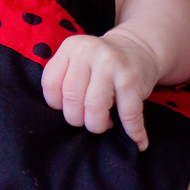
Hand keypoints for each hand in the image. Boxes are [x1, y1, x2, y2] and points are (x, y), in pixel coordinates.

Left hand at [40, 30, 160, 150]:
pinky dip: (133, 131)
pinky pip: (129, 114)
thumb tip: (57, 114)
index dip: (56, 103)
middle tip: (85, 119)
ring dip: (97, 125)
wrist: (138, 48)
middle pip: (72, 98)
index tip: (66, 107)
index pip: (51, 83)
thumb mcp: (76, 60)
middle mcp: (90, 52)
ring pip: (95, 108)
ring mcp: (112, 65)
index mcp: (70, 48)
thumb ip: (63, 78)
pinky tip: (137, 141)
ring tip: (103, 124)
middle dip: (76, 118)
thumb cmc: (100, 63)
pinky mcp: (132, 79)